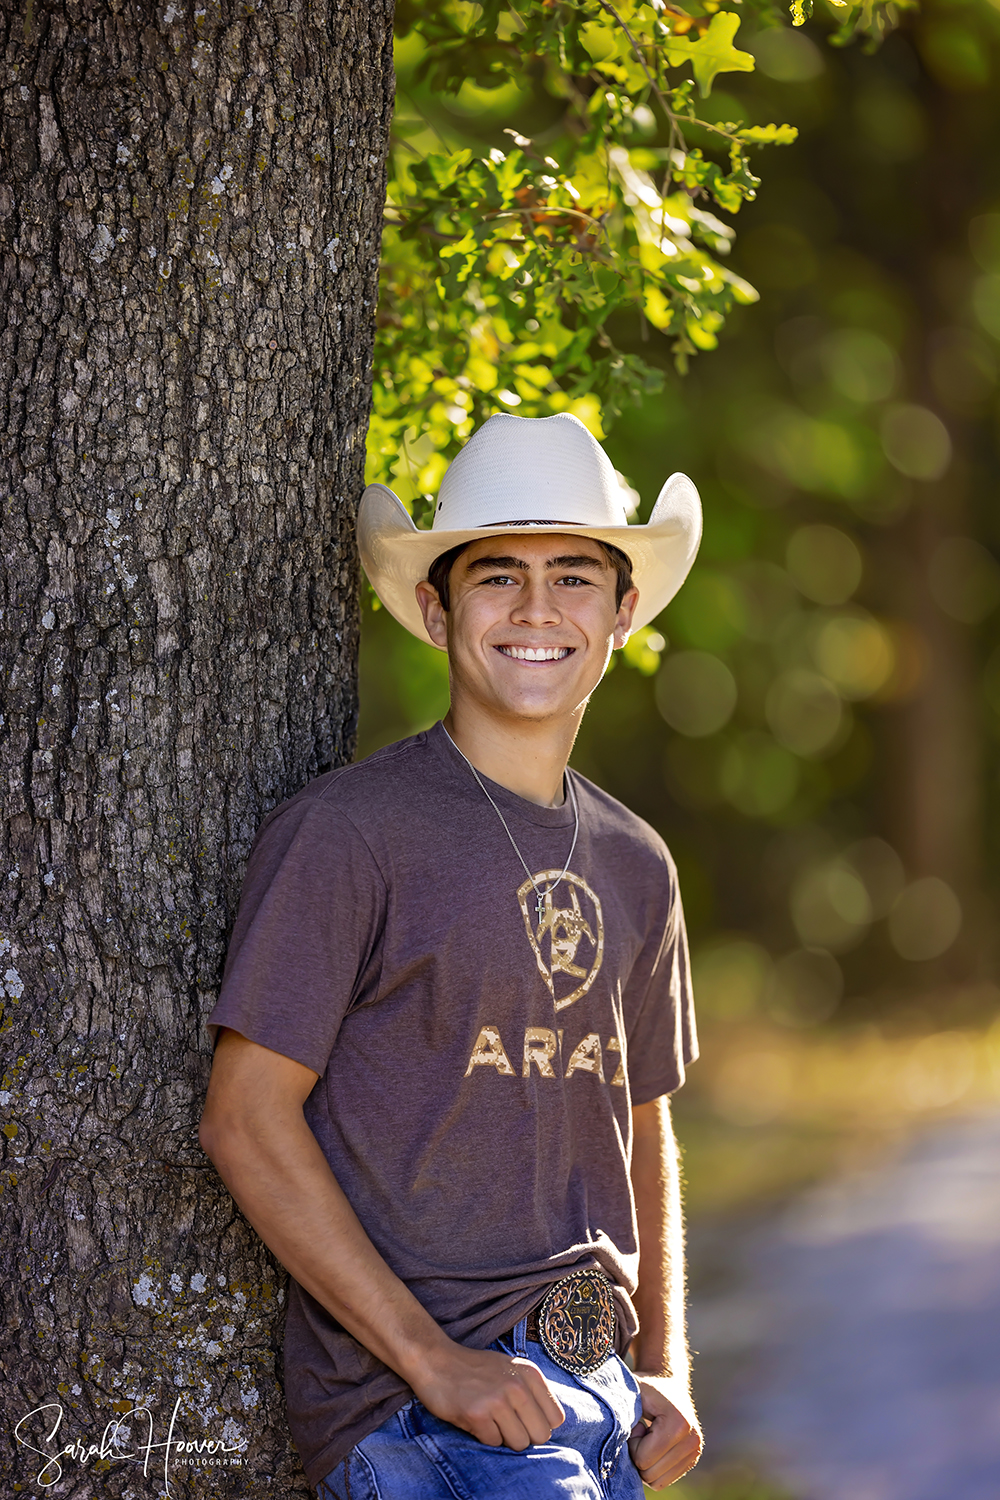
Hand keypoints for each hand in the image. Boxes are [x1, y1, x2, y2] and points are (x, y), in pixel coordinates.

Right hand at [410, 1342, 565, 1449]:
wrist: (435, 1360)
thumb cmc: (475, 1370)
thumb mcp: (510, 1370)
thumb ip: (532, 1392)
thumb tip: (549, 1426)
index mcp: (529, 1373)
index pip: (555, 1418)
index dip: (539, 1424)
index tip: (523, 1418)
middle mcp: (518, 1385)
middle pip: (541, 1435)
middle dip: (524, 1435)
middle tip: (505, 1424)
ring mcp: (497, 1400)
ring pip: (519, 1443)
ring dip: (504, 1438)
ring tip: (490, 1420)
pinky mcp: (477, 1414)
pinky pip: (493, 1443)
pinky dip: (484, 1436)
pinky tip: (474, 1419)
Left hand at [627, 1374, 702, 1488]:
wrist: (667, 1382)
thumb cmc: (645, 1389)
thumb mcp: (630, 1393)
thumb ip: (619, 1411)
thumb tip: (610, 1435)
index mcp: (679, 1424)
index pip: (643, 1459)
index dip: (632, 1443)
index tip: (637, 1423)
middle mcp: (692, 1440)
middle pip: (650, 1474)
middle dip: (637, 1454)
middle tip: (640, 1431)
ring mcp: (694, 1451)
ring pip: (657, 1482)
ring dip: (645, 1462)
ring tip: (648, 1438)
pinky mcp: (692, 1460)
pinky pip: (664, 1481)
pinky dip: (653, 1467)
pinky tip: (654, 1445)